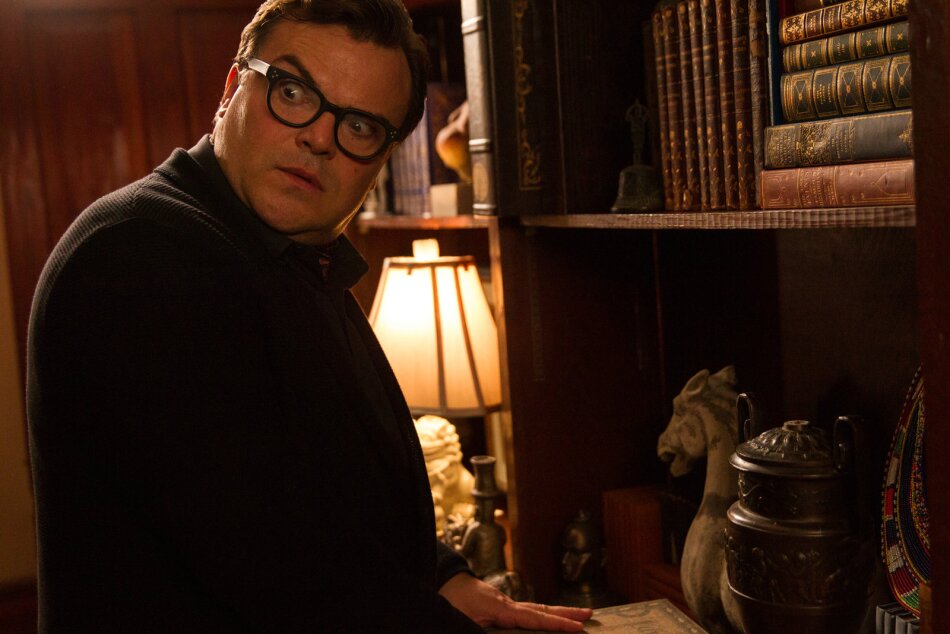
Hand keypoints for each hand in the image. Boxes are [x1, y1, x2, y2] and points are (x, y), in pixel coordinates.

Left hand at [439, 573, 591, 630]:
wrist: (439, 581)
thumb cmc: (448, 602)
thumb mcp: (463, 621)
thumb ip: (484, 629)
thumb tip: (504, 632)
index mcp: (500, 608)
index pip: (535, 618)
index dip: (557, 624)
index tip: (579, 628)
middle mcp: (506, 604)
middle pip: (541, 609)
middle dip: (566, 614)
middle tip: (591, 615)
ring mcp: (503, 604)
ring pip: (535, 610)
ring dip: (555, 614)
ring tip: (577, 617)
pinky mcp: (498, 607)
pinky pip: (524, 613)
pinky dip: (540, 616)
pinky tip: (546, 621)